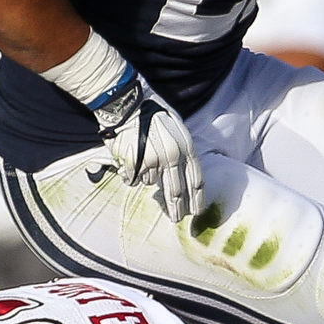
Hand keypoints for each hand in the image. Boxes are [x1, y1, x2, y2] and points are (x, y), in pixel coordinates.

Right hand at [92, 67, 204, 221]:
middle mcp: (172, 156)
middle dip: (176, 208)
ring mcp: (153, 162)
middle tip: (176, 218)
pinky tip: (129, 161)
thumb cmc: (152, 114)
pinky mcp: (135, 165)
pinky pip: (133, 179)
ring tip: (140, 158)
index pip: (196, 180)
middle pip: (177, 191)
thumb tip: (184, 175)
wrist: (127, 105)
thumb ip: (182, 151)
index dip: (196, 199)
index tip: (195, 212)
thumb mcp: (177, 127)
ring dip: (146, 177)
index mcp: (186, 147)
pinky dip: (130, 175)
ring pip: (150, 182)